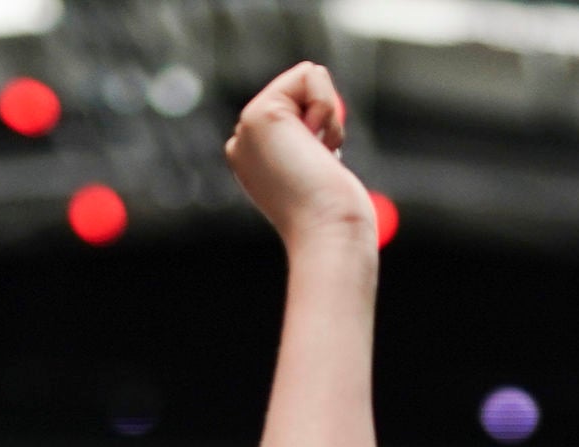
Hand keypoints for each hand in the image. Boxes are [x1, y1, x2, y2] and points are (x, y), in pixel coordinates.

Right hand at [226, 63, 377, 246]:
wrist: (329, 239)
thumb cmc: (335, 222)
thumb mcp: (318, 179)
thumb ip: (307, 153)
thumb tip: (314, 140)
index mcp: (253, 160)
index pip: (296, 112)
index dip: (323, 134)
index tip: (316, 175)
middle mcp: (243, 143)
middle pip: (301, 92)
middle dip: (325, 123)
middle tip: (317, 167)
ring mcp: (246, 129)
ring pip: (306, 79)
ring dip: (327, 117)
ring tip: (316, 158)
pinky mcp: (261, 115)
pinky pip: (310, 75)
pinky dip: (326, 106)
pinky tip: (315, 145)